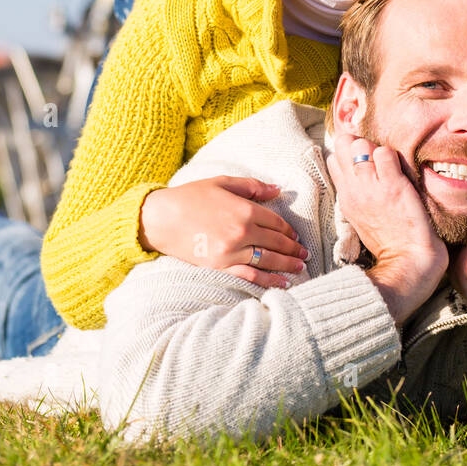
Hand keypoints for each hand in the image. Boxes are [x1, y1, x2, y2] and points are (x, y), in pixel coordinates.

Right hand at [138, 177, 309, 288]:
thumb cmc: (192, 196)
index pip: (276, 223)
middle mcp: (242, 232)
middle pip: (276, 243)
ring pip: (268, 261)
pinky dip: (268, 281)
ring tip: (300, 268)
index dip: (289, 230)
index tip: (296, 236)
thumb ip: (253, 186)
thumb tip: (279, 189)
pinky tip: (282, 283)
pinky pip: (250, 276)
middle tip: (305, 254)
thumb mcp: (223, 182)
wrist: (161, 218)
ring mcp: (231, 252)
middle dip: (293, 249)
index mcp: (245, 210)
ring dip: (287, 265)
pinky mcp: (220, 267)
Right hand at [326, 127, 447, 324]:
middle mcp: (352, 188)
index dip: (350, 154)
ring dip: (378, 149)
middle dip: (360, 144)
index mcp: (345, 197)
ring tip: (390, 168)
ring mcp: (371, 185)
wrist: (408, 264)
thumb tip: (357, 174)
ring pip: (361, 143)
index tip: (366, 162)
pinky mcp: (392, 185)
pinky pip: (386, 152)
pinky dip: (396, 158)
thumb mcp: (362, 217)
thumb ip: (357, 194)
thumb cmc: (390, 243)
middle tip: (378, 161)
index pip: (334, 158)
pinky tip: (403, 175)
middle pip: (342, 143)